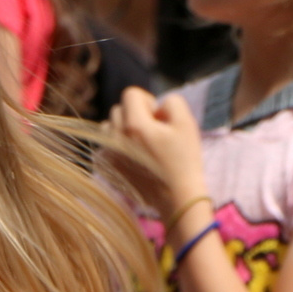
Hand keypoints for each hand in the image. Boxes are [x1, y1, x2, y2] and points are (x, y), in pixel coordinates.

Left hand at [105, 87, 205, 220]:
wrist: (177, 198)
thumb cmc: (184, 160)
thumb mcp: (187, 123)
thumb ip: (172, 102)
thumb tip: (157, 106)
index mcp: (134, 124)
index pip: (131, 93)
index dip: (148, 101)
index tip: (159, 118)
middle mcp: (116, 136)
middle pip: (118, 109)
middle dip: (135, 115)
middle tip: (154, 132)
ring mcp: (109, 153)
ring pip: (109, 127)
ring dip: (123, 130)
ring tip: (142, 145)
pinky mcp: (107, 167)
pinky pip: (105, 146)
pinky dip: (116, 147)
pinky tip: (134, 159)